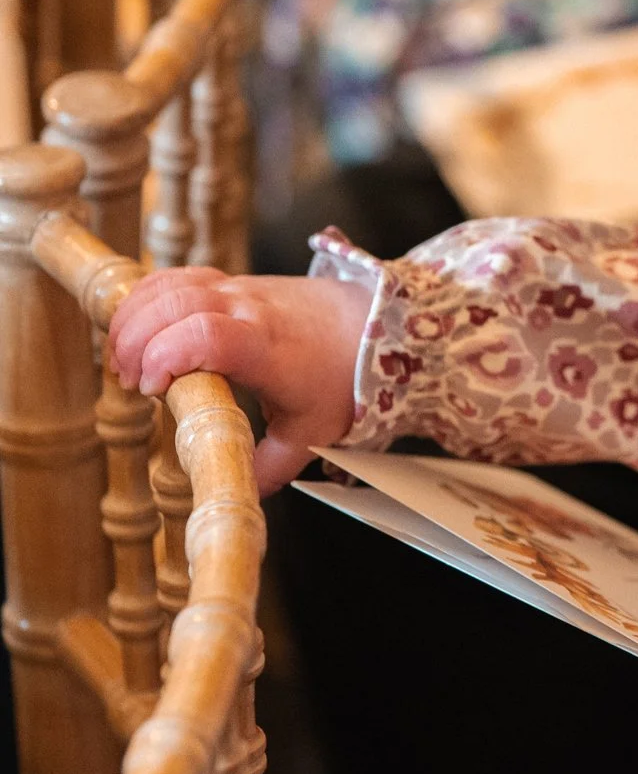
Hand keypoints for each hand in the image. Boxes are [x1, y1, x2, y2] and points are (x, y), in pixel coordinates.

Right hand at [107, 268, 371, 494]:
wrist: (377, 325)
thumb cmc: (344, 376)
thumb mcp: (312, 432)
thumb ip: (271, 467)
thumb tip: (238, 497)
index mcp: (267, 348)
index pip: (206, 335)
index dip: (166, 356)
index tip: (151, 389)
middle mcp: (249, 310)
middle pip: (175, 305)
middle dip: (135, 341)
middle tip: (128, 380)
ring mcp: (239, 289)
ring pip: (169, 286)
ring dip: (134, 318)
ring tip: (124, 358)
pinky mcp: (232, 281)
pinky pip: (177, 276)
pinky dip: (146, 296)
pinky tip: (135, 325)